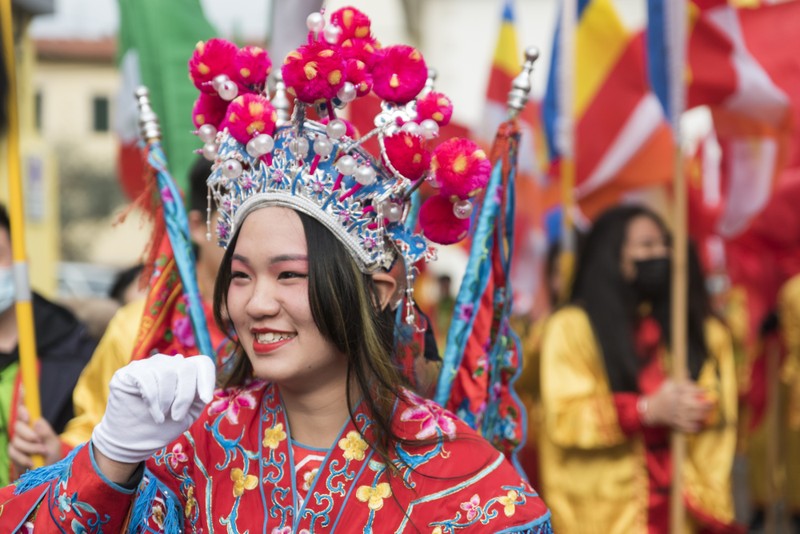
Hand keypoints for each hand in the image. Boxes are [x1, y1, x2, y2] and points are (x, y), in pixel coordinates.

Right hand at [8, 403, 61, 474]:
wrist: (47, 474)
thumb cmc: (52, 456)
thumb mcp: (54, 444)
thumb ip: (46, 432)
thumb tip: (36, 421)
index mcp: (34, 424)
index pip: (24, 409)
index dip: (21, 399)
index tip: (22, 390)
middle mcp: (24, 431)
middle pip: (17, 425)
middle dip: (27, 434)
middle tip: (38, 441)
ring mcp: (17, 442)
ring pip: (15, 440)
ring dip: (29, 448)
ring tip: (41, 452)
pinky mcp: (13, 454)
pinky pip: (13, 453)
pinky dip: (23, 458)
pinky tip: (32, 461)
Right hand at [91, 354, 215, 465]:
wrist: (133, 443)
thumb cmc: (163, 427)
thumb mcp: (188, 414)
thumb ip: (198, 397)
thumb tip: (202, 387)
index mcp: (184, 371)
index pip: (202, 363)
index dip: (207, 379)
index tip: (205, 399)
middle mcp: (166, 363)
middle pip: (186, 367)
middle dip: (185, 396)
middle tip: (177, 416)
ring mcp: (145, 365)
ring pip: (167, 372)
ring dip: (167, 399)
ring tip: (162, 416)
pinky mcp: (128, 372)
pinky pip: (147, 378)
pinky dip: (153, 400)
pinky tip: (154, 414)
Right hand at [643, 379, 713, 432]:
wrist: (651, 409)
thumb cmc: (662, 395)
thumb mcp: (668, 384)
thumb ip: (680, 380)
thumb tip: (690, 371)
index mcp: (674, 392)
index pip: (689, 390)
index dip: (699, 391)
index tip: (706, 391)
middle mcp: (676, 403)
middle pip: (693, 405)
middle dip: (705, 405)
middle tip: (712, 404)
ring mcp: (676, 414)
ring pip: (692, 417)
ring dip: (702, 416)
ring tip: (708, 414)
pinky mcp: (675, 423)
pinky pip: (686, 427)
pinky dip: (694, 428)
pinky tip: (700, 426)